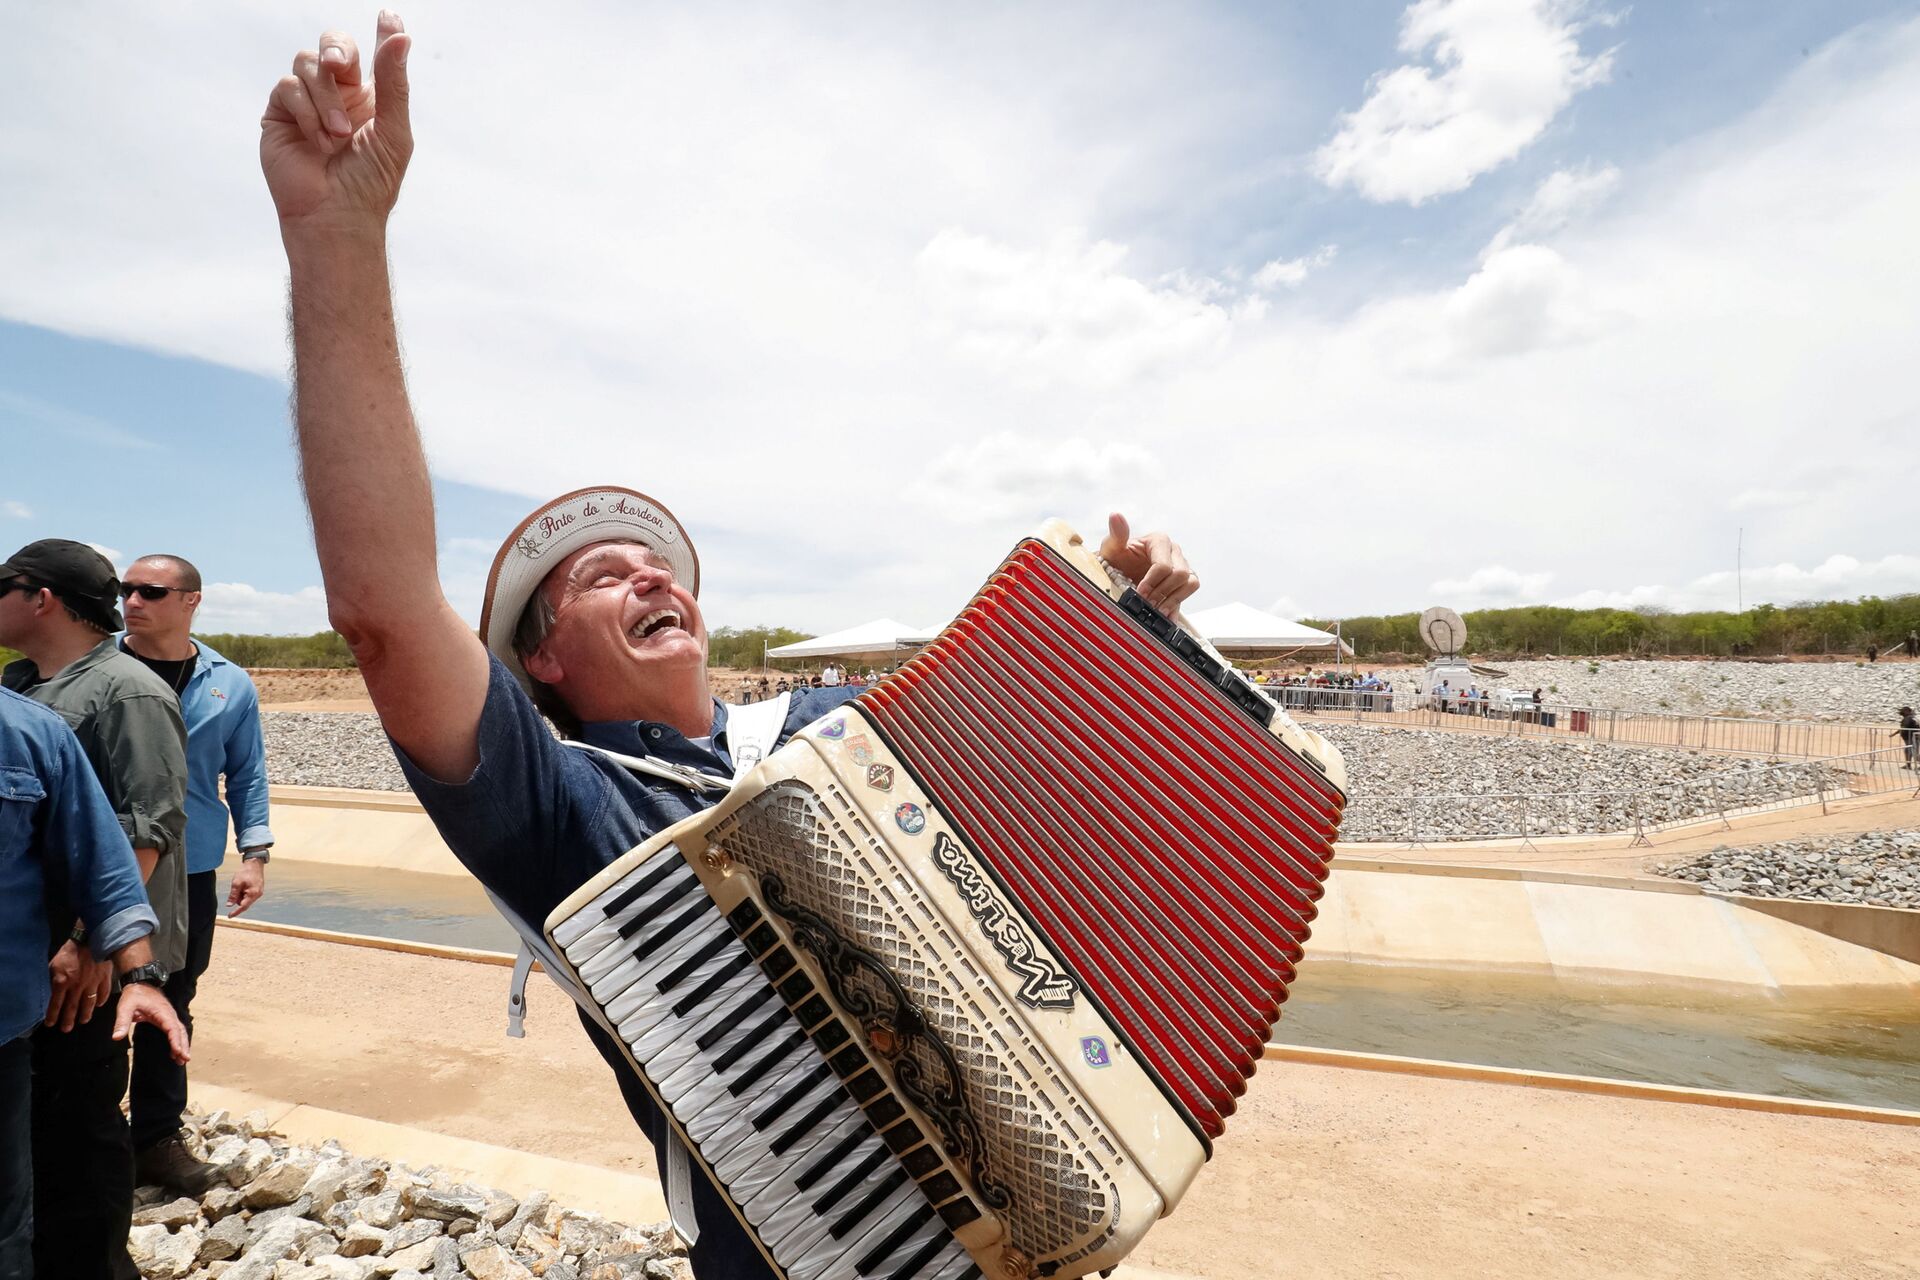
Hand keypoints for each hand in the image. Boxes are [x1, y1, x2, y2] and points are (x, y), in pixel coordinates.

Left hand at [45, 941, 115, 1031]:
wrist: (90, 938)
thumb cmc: (69, 951)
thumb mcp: (54, 964)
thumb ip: (53, 978)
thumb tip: (52, 989)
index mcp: (62, 982)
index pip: (55, 1004)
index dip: (52, 1015)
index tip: (50, 1024)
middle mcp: (77, 986)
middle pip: (72, 1007)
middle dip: (68, 1020)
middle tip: (66, 1029)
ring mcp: (92, 983)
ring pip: (89, 1003)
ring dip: (85, 1014)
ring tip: (83, 1021)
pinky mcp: (104, 978)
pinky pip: (103, 993)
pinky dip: (101, 1000)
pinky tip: (98, 1005)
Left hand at [114, 985, 190, 1063]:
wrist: (141, 983)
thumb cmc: (134, 995)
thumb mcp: (125, 1007)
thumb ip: (122, 1022)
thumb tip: (116, 1038)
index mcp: (162, 1012)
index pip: (172, 1028)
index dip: (175, 1040)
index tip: (178, 1052)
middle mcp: (169, 1014)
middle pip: (180, 1031)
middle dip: (183, 1045)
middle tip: (184, 1060)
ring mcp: (169, 1016)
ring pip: (180, 1032)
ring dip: (183, 1044)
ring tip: (182, 1060)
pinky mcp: (166, 1018)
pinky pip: (175, 1031)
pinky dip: (178, 1041)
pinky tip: (175, 1052)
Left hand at [227, 858, 267, 917]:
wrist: (255, 863)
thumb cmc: (246, 872)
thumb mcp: (236, 883)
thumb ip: (233, 895)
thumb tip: (229, 905)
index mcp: (253, 894)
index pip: (243, 906)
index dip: (236, 912)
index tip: (229, 916)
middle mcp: (258, 895)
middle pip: (244, 903)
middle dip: (237, 898)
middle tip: (235, 888)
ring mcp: (259, 892)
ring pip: (246, 899)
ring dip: (240, 895)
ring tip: (240, 884)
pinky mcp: (258, 890)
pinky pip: (249, 895)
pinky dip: (244, 892)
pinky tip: (243, 884)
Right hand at [261, 12, 413, 225]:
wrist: (336, 216)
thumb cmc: (370, 182)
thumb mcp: (392, 130)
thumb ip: (394, 82)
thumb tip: (401, 35)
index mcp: (370, 99)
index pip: (375, 56)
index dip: (382, 34)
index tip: (388, 16)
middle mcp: (337, 95)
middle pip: (333, 45)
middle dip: (336, 49)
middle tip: (339, 64)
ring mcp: (306, 103)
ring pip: (307, 63)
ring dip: (325, 99)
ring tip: (338, 137)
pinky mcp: (280, 114)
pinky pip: (287, 87)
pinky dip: (307, 112)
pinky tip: (319, 141)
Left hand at [1099, 513, 1199, 616]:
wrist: (1118, 571)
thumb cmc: (1116, 557)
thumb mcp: (1112, 547)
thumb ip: (1117, 534)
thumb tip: (1115, 516)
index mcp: (1159, 541)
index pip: (1163, 564)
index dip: (1152, 581)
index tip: (1139, 592)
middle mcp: (1174, 552)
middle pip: (1180, 574)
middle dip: (1162, 591)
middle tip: (1147, 604)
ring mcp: (1181, 566)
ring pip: (1189, 583)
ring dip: (1173, 599)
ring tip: (1157, 611)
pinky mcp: (1183, 582)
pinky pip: (1189, 592)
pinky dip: (1179, 605)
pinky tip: (1167, 616)